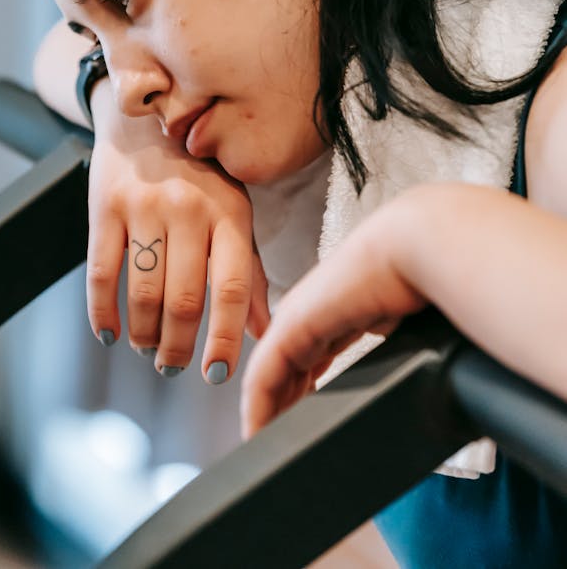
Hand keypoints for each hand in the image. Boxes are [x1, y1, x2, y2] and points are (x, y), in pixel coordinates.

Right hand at [87, 80, 269, 382]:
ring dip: (144, 336)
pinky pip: (101, 273)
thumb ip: (250, 271)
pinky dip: (104, 314)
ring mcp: (144, 206)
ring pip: (144, 294)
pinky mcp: (104, 205)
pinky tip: (110, 334)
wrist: (147, 114)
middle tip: (172, 366)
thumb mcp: (234, 211)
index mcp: (230, 213)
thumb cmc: (200, 174)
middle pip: (184, 300)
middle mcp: (189, 209)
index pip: (232, 287)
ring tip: (147, 349)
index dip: (225, 338)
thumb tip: (264, 331)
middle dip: (177, 348)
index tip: (216, 374)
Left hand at [240, 199, 425, 436]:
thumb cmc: (432, 277)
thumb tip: (432, 383)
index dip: (307, 391)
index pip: (315, 355)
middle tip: (281, 446)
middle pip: (290, 368)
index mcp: (345, 306)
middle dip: (285, 408)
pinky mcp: (290, 326)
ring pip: (271, 374)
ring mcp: (300, 316)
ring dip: (269, 412)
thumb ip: (404, 350)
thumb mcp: (415, 327)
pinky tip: (258, 432)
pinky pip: (264, 375)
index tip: (308, 424)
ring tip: (268, 446)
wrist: (421, 245)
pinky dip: (258, 407)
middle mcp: (316, 309)